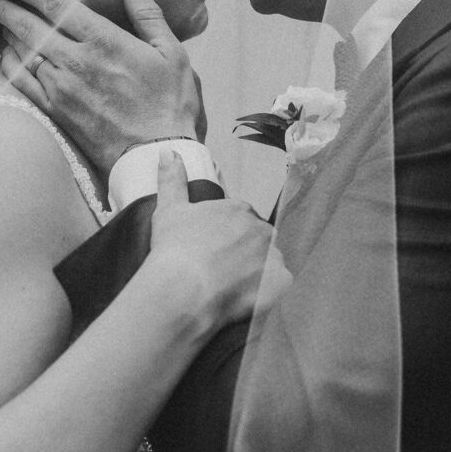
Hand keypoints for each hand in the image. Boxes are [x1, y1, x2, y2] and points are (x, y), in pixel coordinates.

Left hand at [0, 0, 202, 174]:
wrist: (157, 155)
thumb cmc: (171, 104)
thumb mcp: (172, 53)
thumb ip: (148, 15)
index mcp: (104, 40)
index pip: (57, 6)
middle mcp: (77, 61)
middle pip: (30, 27)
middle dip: (8, 9)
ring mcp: (62, 88)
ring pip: (24, 53)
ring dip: (9, 34)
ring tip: (1, 23)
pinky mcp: (57, 112)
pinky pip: (24, 83)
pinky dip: (11, 66)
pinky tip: (8, 57)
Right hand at [150, 150, 290, 331]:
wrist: (183, 290)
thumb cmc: (173, 248)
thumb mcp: (168, 209)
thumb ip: (172, 179)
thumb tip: (169, 151)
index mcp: (238, 209)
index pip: (240, 221)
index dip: (226, 238)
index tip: (212, 253)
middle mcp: (261, 228)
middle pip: (257, 242)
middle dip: (244, 255)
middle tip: (220, 274)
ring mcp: (274, 255)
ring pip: (269, 264)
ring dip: (257, 274)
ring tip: (231, 290)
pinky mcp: (281, 282)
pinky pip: (278, 288)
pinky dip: (267, 294)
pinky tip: (246, 300)